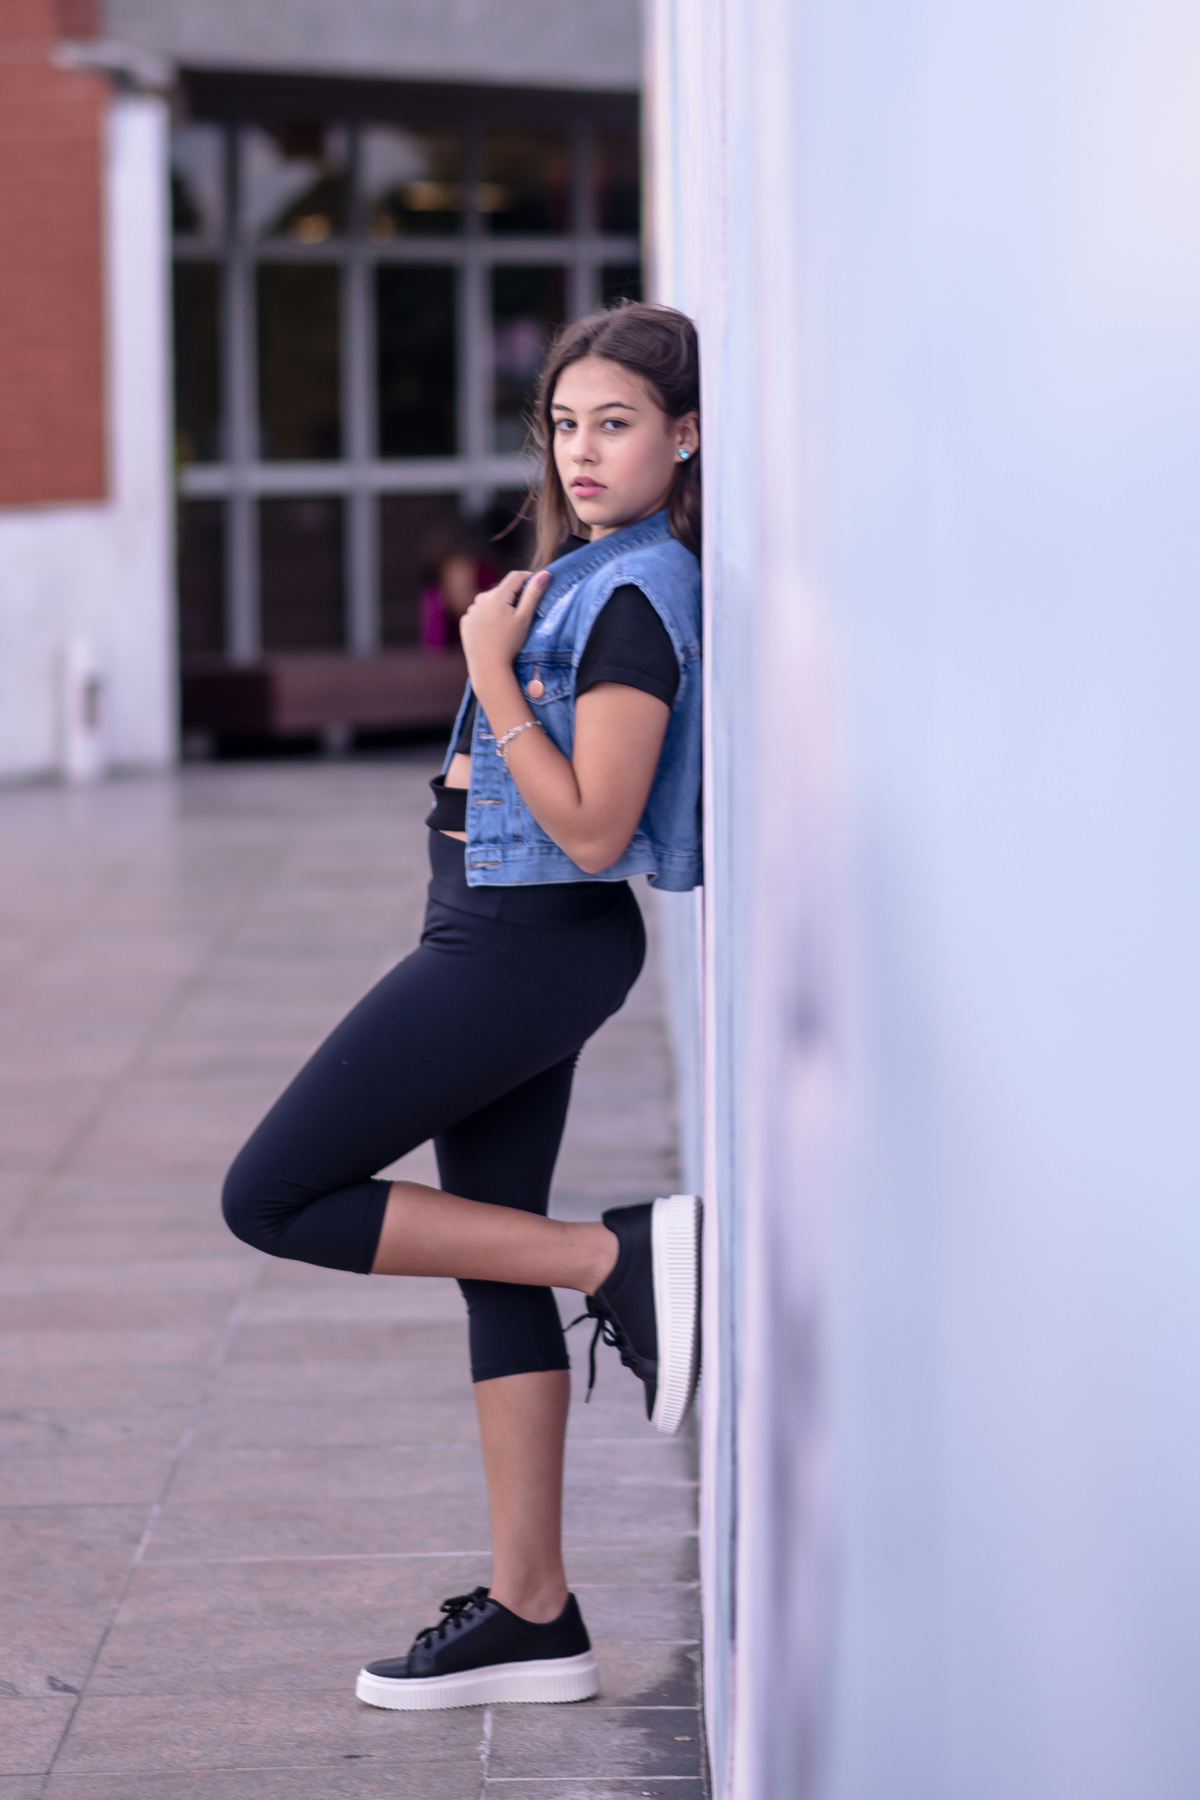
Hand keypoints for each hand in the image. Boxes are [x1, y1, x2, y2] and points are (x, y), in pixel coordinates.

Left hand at [459, 569, 549, 685]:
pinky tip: (493, 632)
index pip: (516, 577)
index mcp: (496, 595)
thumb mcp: (525, 618)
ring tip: (507, 627)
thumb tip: (545, 573)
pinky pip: (479, 614)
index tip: (537, 587)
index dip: (529, 579)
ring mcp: (470, 611)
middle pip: (502, 590)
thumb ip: (534, 594)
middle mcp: (480, 599)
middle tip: (523, 614)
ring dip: (500, 607)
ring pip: (490, 602)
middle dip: (514, 597)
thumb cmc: (510, 644)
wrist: (488, 669)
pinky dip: (488, 618)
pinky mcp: (465, 622)